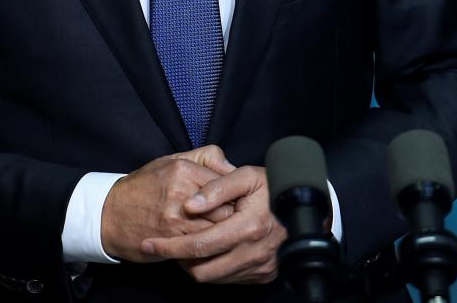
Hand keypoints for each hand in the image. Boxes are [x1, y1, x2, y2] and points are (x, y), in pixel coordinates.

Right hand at [100, 145, 236, 261]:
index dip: (236, 196)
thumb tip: (232, 166)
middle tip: (237, 222)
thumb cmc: (142, 188)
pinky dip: (209, 247)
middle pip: (227, 208)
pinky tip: (210, 246)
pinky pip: (202, 245)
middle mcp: (181, 191)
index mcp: (183, 169)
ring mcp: (176, 218)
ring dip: (224, 235)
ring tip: (226, 236)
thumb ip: (203, 158)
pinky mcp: (172, 240)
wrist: (108, 215)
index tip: (239, 203)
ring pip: (218, 229)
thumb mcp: (169, 162)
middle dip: (234, 217)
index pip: (227, 183)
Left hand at [140, 165, 286, 283]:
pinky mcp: (264, 274)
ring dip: (195, 265)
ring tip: (186, 246)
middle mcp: (253, 252)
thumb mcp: (246, 176)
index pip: (198, 246)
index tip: (149, 243)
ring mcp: (260, 266)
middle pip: (202, 270)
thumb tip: (190, 204)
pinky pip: (230, 280)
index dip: (169, 247)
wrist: (307, 206)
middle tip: (164, 247)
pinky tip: (209, 251)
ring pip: (214, 278)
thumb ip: (216, 187)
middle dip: (178, 260)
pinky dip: (215, 268)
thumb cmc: (274, 186)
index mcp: (247, 227)